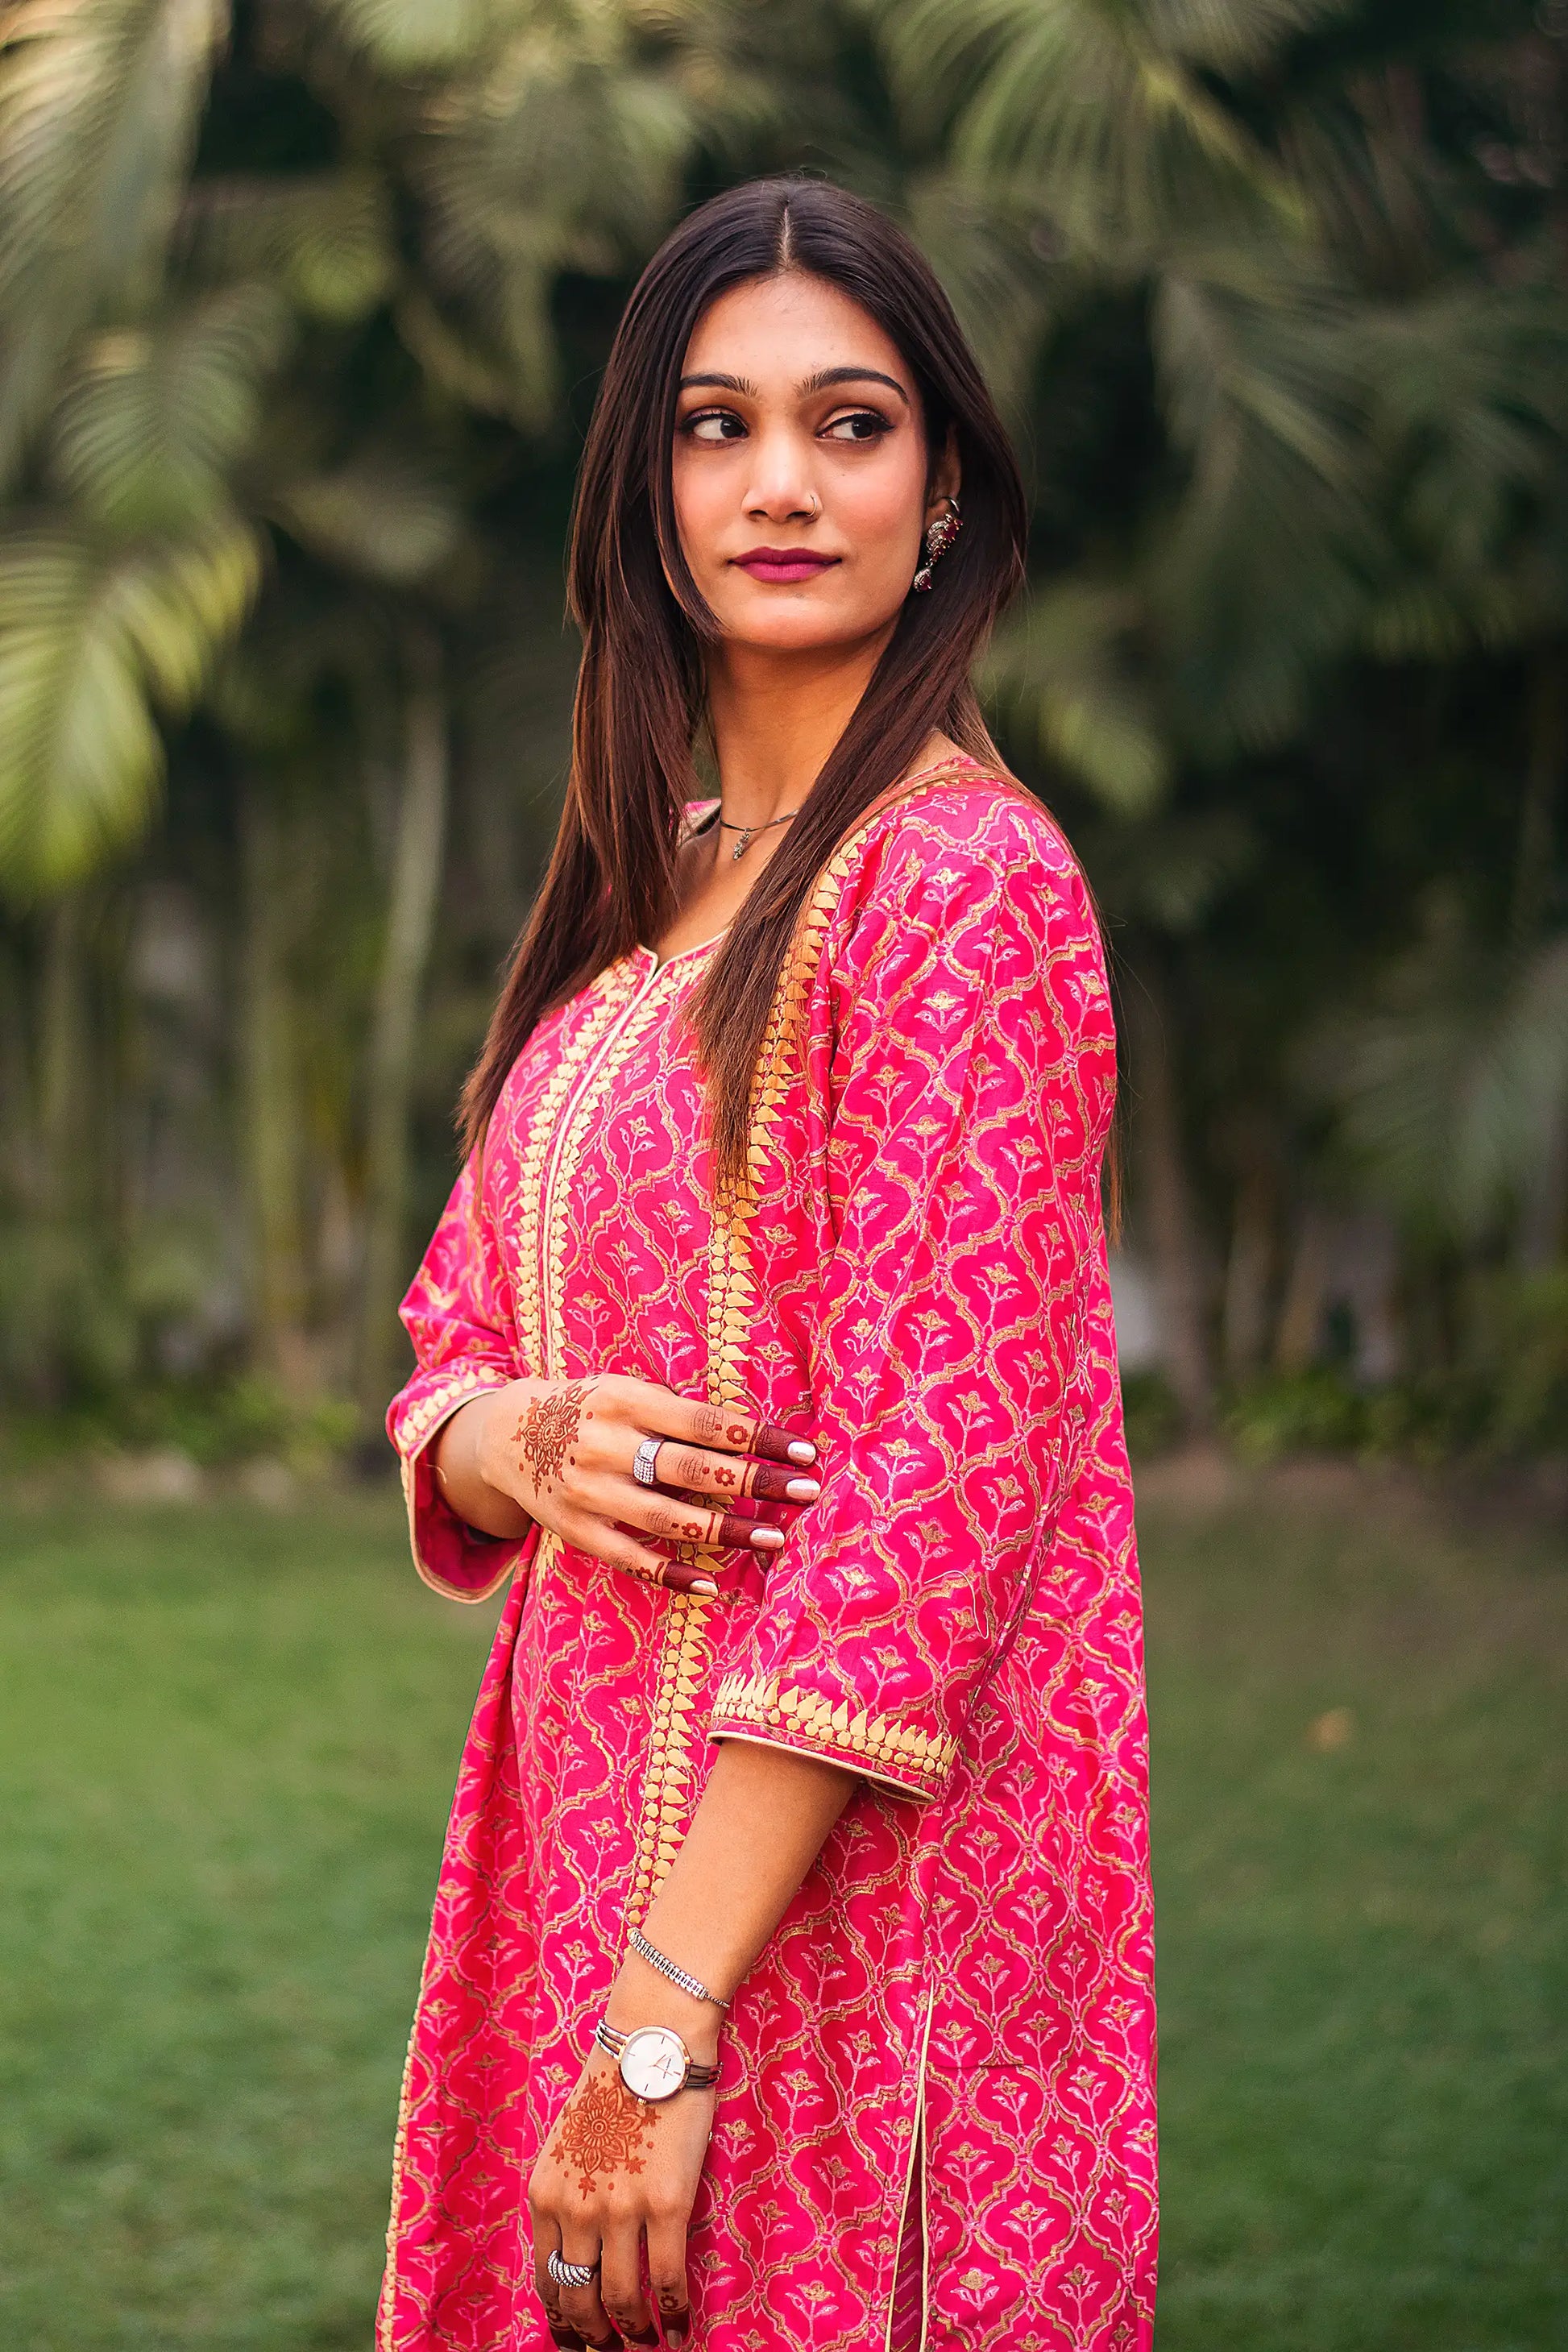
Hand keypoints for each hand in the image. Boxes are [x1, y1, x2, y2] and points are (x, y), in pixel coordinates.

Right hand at [438, 1374, 819, 1594]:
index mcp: (624, 1400)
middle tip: (806, 1492)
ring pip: (669, 1519)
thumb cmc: (589, 1407)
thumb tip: (754, 1437)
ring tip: (775, 1538)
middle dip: (755, 1482)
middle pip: (693, 1469)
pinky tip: (712, 1584)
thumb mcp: (625, 1389)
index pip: (705, 1422)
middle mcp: (606, 1445)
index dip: (758, 1438)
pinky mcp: (577, 1531)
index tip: (805, 1452)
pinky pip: (632, 1559)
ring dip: (727, 1531)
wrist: (504, 1434)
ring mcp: (589, 1492)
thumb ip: (676, 1411)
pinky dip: (673, 1574)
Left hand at [530, 2044, 714, 2349]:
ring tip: (653, 2345)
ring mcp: (619, 2209)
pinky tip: (684, 2324)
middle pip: (579, 2300)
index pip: (546, 2280)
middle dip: (596, 2339)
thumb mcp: (569, 2144)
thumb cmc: (616, 2086)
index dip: (563, 2322)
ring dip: (638, 2334)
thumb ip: (568, 2194)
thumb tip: (583, 2250)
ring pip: (622, 2301)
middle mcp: (575, 2210)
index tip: (578, 2342)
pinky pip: (667, 2280)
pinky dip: (676, 2312)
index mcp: (546, 2195)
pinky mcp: (666, 2204)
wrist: (652, 2040)